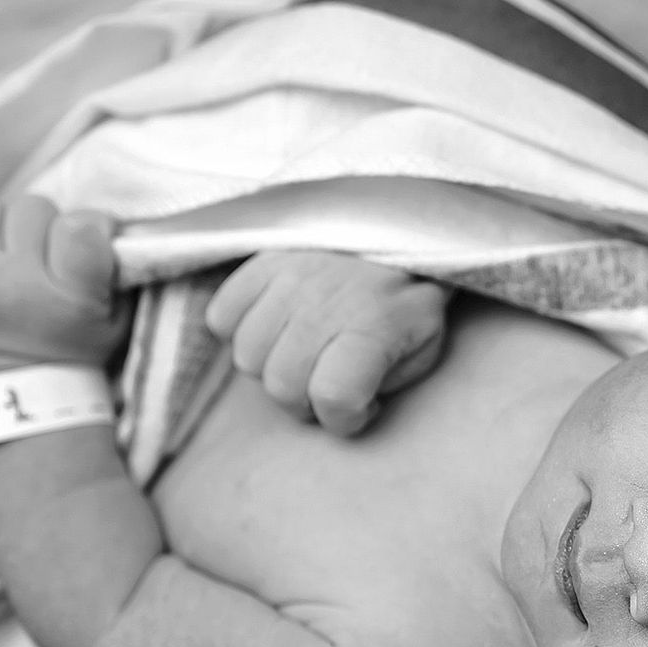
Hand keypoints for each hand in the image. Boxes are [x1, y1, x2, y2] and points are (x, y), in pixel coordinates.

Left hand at [0, 195, 129, 377]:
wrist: (16, 401)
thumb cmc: (73, 356)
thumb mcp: (114, 322)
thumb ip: (112, 270)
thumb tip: (99, 222)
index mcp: (70, 297)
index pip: (80, 225)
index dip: (88, 225)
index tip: (86, 243)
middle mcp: (18, 285)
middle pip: (32, 208)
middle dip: (42, 225)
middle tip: (42, 254)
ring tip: (2, 253)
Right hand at [205, 250, 448, 434]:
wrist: (397, 226)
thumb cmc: (409, 299)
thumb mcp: (425, 344)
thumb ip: (390, 381)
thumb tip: (346, 404)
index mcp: (375, 325)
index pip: (334, 397)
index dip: (343, 419)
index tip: (359, 408)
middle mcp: (324, 301)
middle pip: (282, 385)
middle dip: (305, 402)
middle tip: (327, 383)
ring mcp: (287, 278)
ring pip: (248, 358)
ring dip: (272, 369)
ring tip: (302, 355)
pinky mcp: (260, 262)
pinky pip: (222, 318)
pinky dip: (240, 332)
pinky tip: (275, 330)